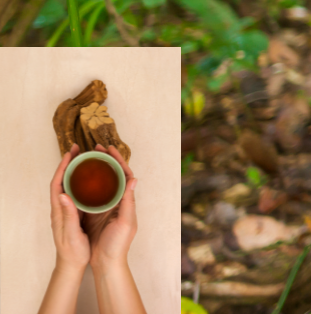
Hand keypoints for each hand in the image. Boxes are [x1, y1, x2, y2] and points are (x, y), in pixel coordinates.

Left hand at [49, 145, 90, 271]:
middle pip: (66, 179)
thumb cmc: (72, 251)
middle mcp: (64, 207)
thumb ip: (67, 215)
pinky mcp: (78, 213)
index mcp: (59, 210)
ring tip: (89, 158)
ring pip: (74, 184)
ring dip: (80, 170)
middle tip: (80, 149)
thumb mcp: (70, 234)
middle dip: (71, 163)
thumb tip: (62, 195)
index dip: (63, 167)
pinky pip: (82, 192)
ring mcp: (71, 209)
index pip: (58, 183)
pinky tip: (96, 178)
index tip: (70, 153)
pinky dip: (88, 180)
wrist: (72, 264)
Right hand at [84, 145, 137, 269]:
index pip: (124, 175)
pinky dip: (85, 184)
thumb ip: (129, 202)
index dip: (118, 160)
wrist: (107, 263)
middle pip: (112, 175)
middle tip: (95, 147)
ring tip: (86, 156)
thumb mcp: (126, 222)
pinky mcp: (93, 213)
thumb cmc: (118, 244)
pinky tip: (77, 177)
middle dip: (105, 160)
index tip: (109, 148)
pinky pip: (89, 194)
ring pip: (100, 182)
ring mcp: (104, 206)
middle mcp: (116, 201)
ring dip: (95, 169)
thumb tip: (134, 179)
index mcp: (126, 201)